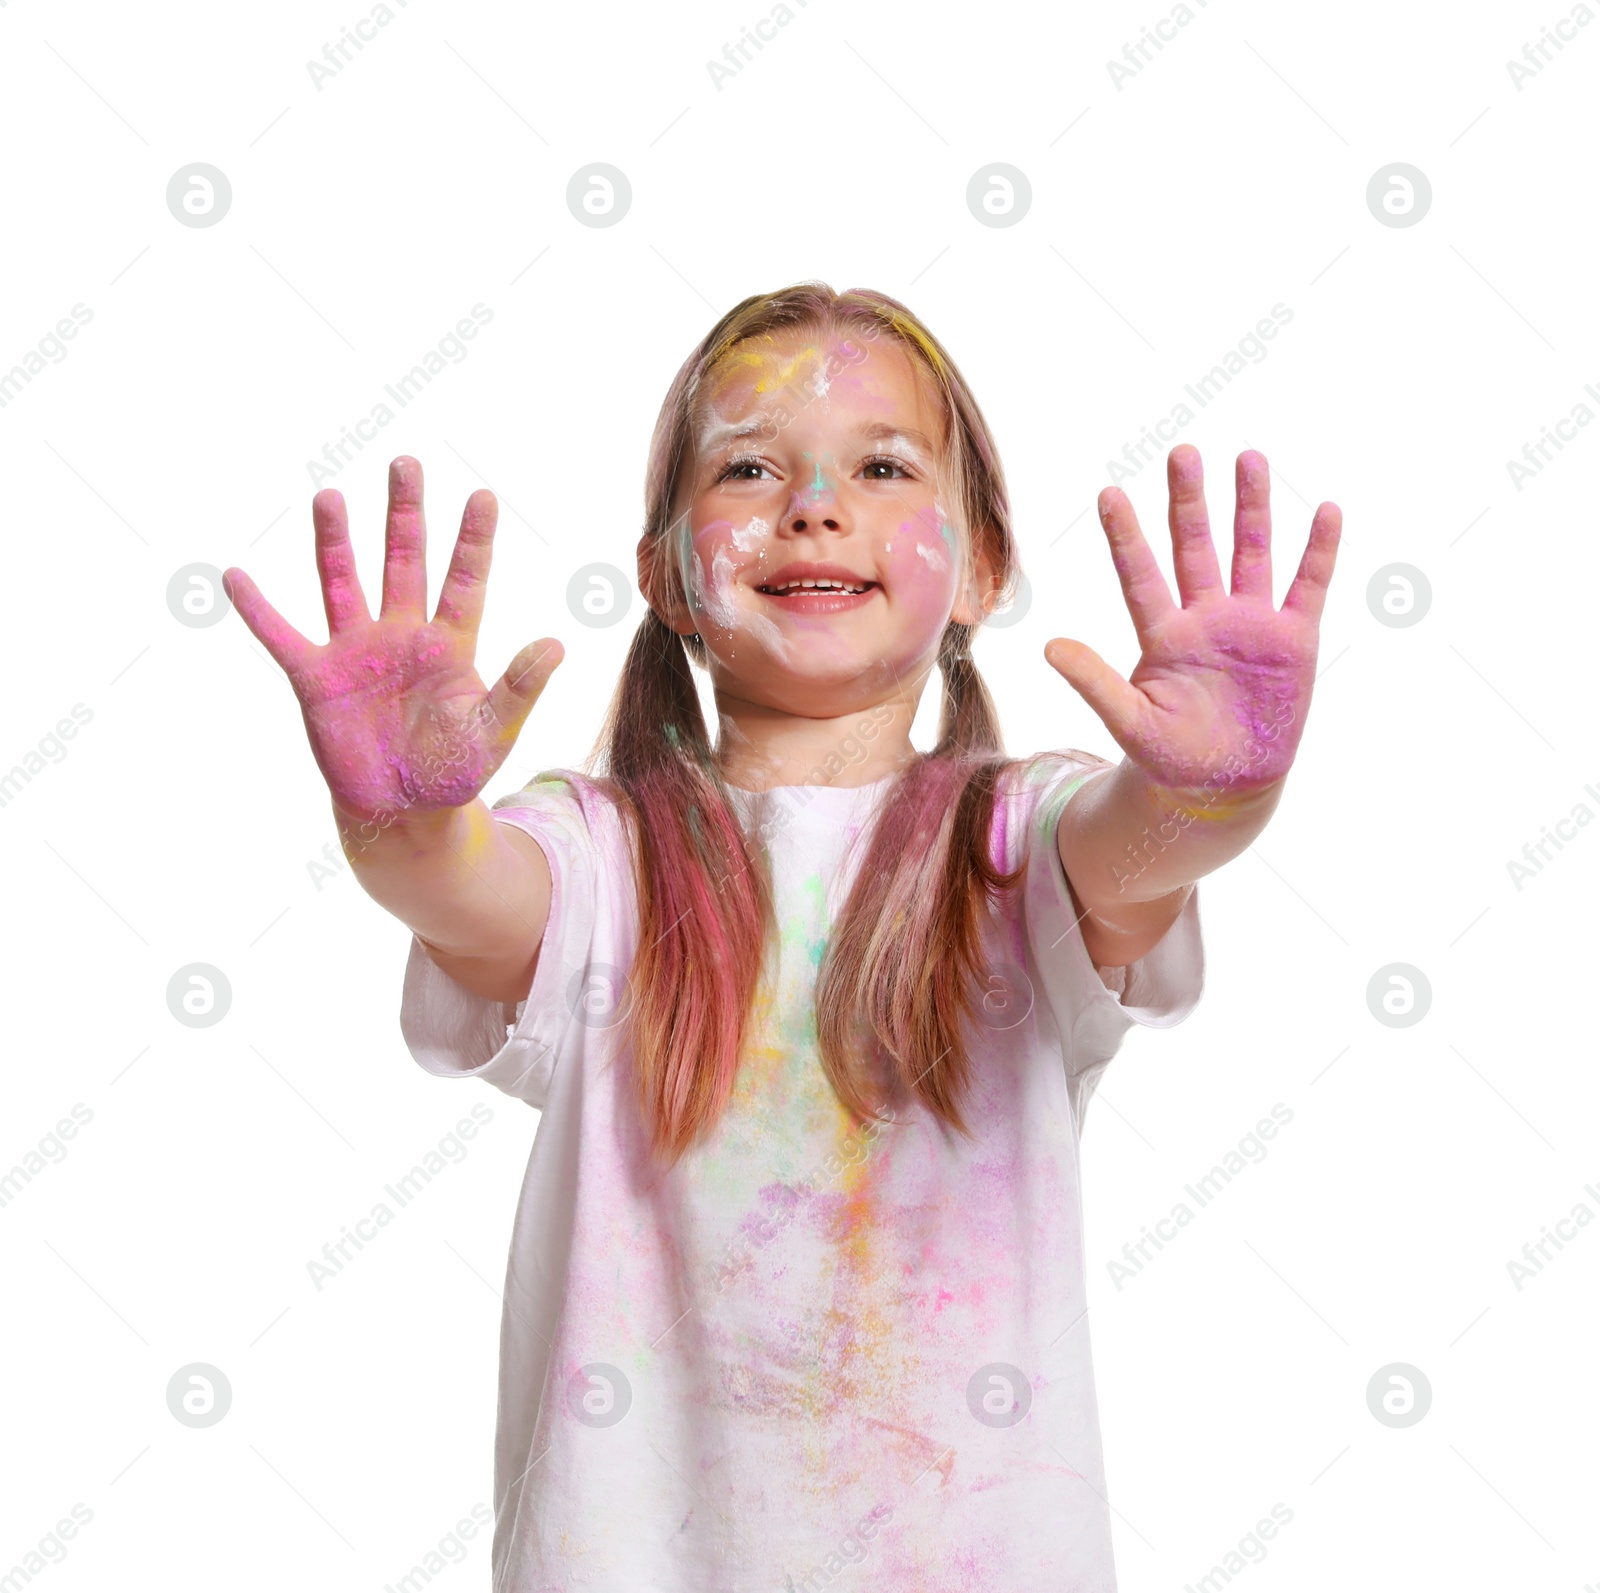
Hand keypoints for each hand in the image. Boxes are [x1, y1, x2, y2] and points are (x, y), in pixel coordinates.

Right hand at [223, 456, 562, 824]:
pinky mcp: (316, 678)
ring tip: (330, 496)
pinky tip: (234, 576)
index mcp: (450, 644)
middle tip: (405, 464)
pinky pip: (282, 637)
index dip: (474, 539)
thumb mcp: (494, 731)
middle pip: (404, 562)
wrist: (403, 809)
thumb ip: (520, 687)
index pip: (464, 580)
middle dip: (405, 514)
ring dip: (337, 541)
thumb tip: (556, 644)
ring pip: (343, 582)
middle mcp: (401, 635)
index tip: (482, 494)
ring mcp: (356, 651)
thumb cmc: (453, 769)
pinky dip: (258, 610)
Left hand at [1045, 445, 1339, 797]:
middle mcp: (1205, 618)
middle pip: (1195, 548)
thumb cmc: (1170, 755)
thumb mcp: (1129, 722)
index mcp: (1164, 635)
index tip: (1110, 493)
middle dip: (1189, 502)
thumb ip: (1094, 682)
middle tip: (1182, 453)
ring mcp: (1251, 624)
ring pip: (1250, 553)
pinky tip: (1326, 510)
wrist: (1224, 785)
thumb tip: (1048, 648)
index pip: (1141, 575)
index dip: (1126, 536)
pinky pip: (1308, 586)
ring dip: (1250, 508)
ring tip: (1248, 457)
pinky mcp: (1293, 640)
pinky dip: (1318, 550)